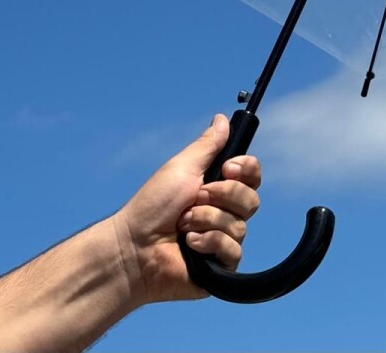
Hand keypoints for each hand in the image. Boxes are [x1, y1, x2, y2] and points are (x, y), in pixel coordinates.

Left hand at [111, 114, 261, 304]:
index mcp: (217, 187)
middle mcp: (224, 213)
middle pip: (251, 199)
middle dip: (221, 197)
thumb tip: (222, 118)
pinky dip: (209, 242)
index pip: (252, 175)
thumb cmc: (152, 206)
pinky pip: (233, 251)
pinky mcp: (220, 266)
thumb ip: (208, 145)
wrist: (134, 247)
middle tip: (195, 198)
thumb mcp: (182, 167)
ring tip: (183, 225)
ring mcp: (223, 239)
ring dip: (207, 220)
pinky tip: (189, 244)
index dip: (246, 170)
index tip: (226, 168)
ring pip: (240, 226)